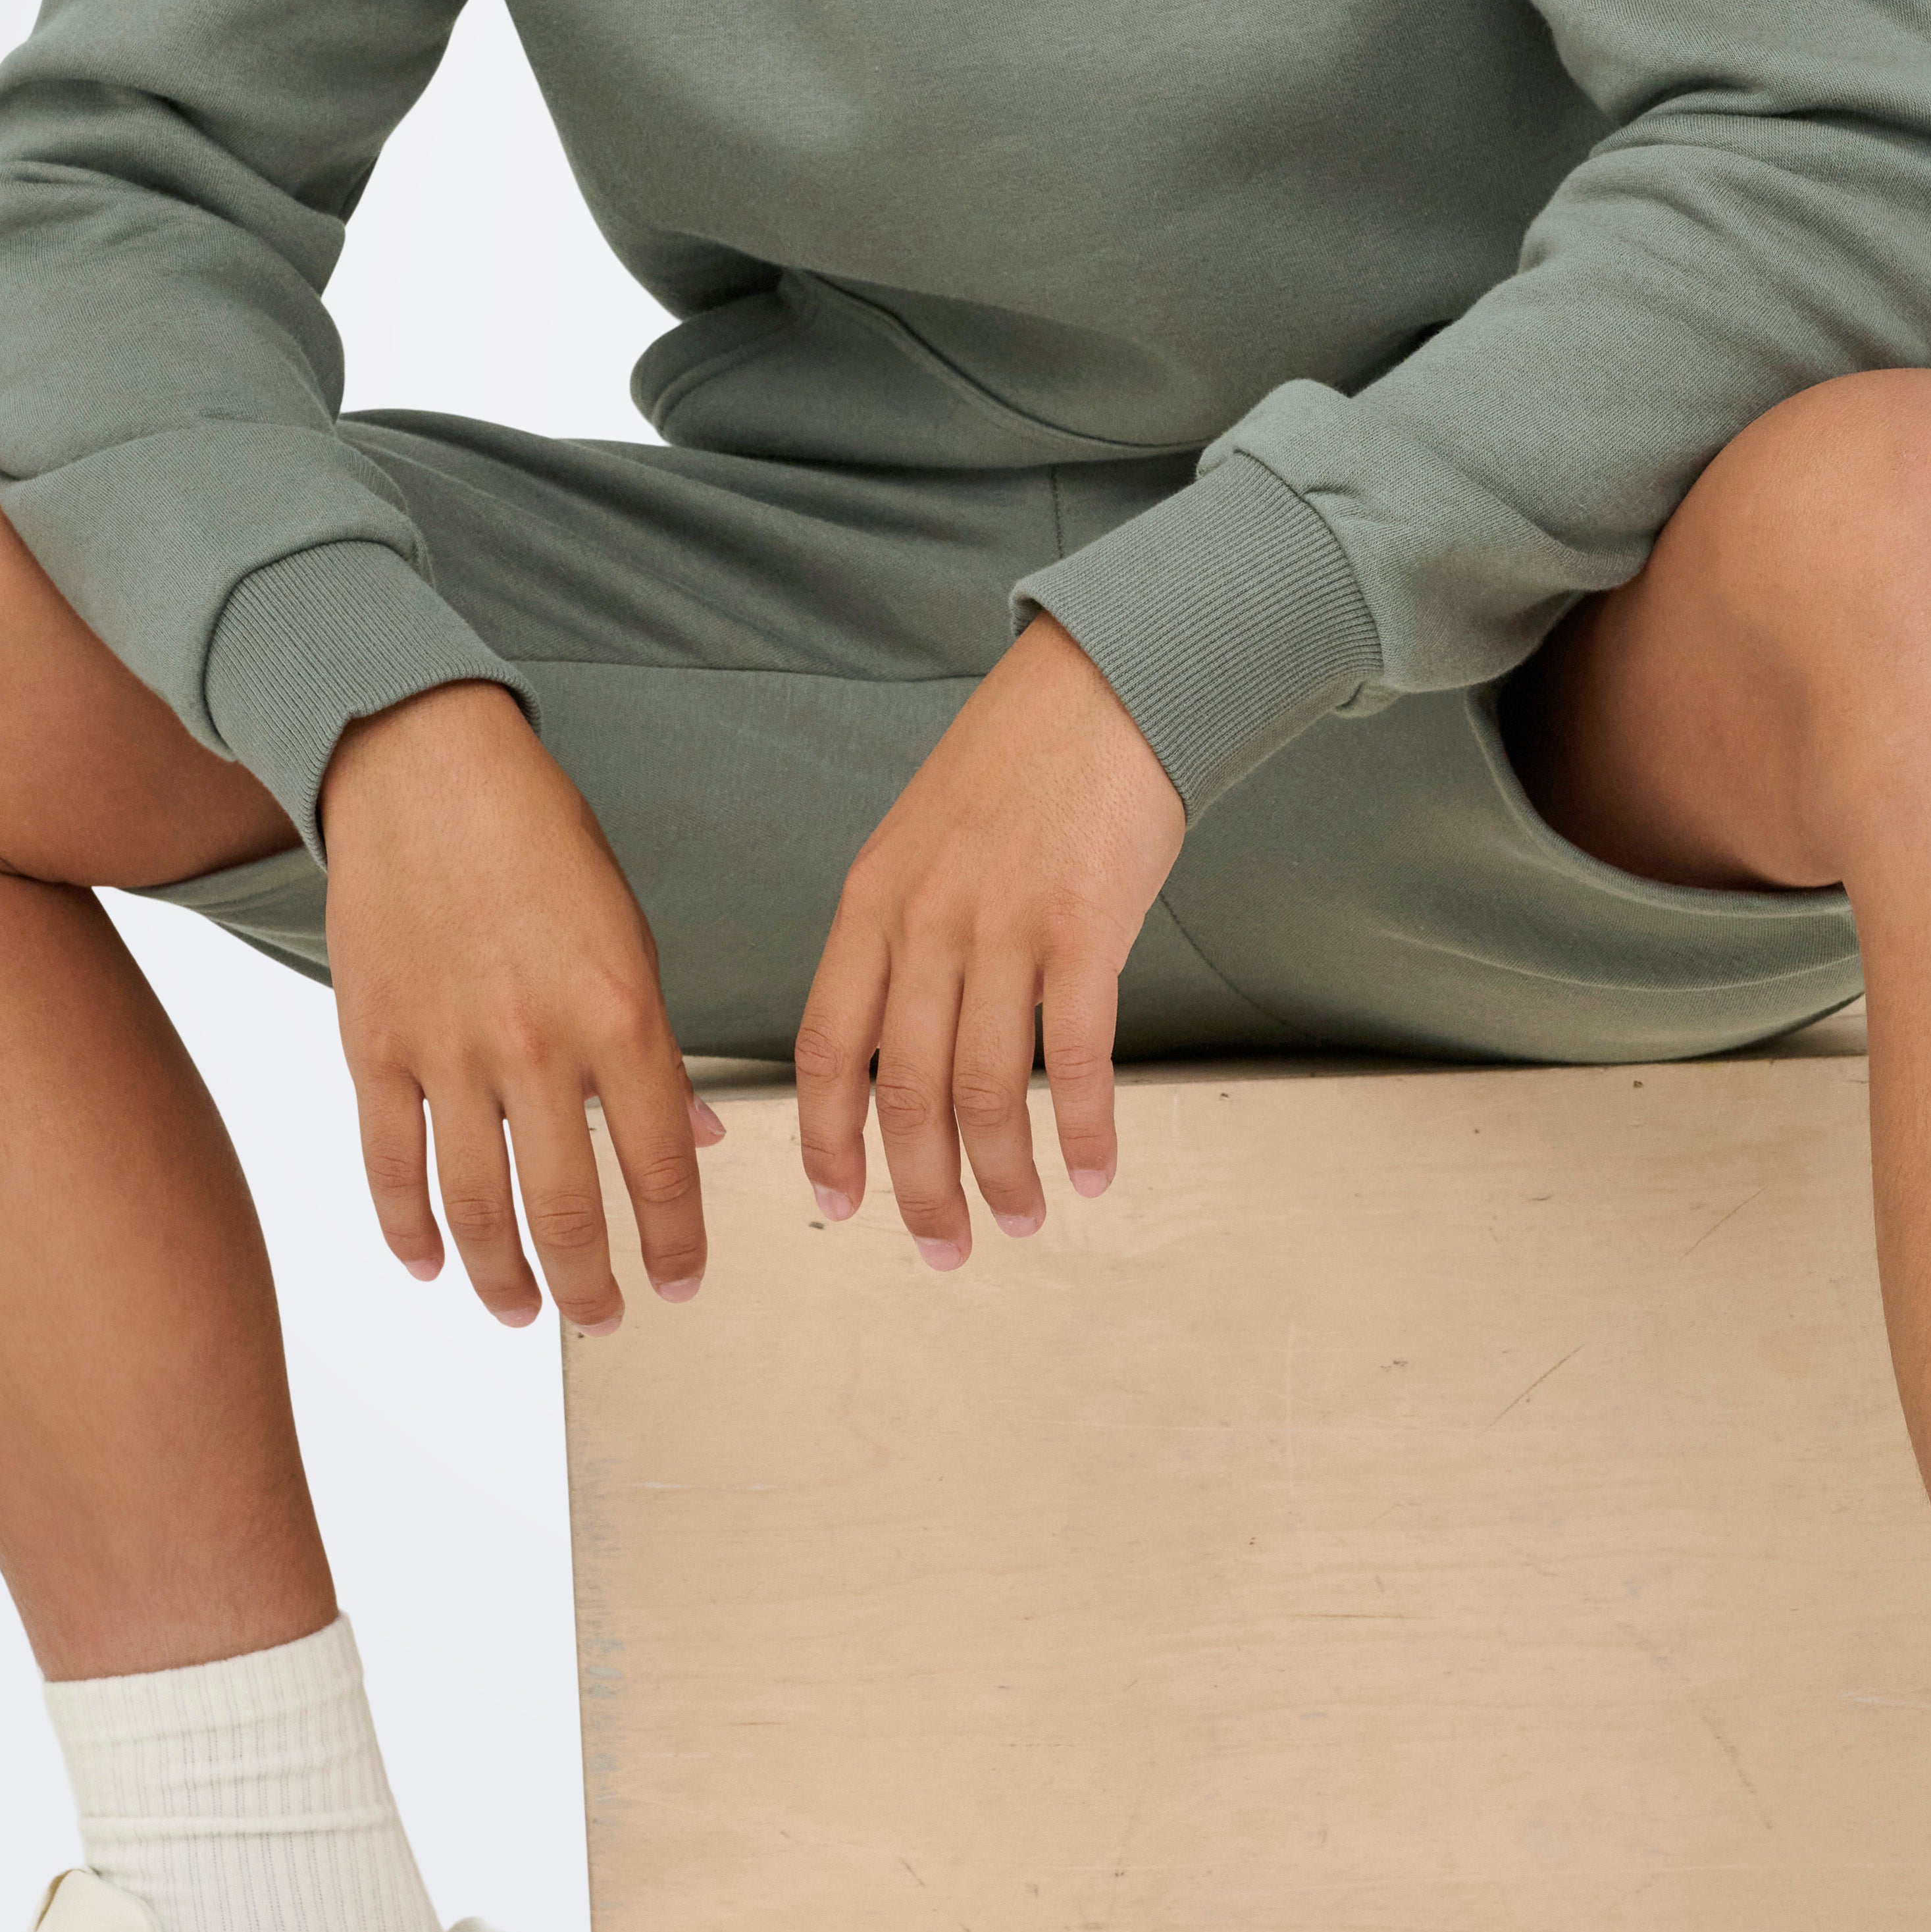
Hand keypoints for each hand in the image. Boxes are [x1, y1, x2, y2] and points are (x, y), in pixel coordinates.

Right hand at [319, 680, 723, 1335]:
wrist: (423, 769)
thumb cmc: (540, 841)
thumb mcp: (629, 932)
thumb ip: (656, 1046)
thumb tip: (695, 1139)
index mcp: (620, 1012)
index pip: (662, 1165)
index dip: (676, 1241)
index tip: (682, 1284)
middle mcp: (537, 1044)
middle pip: (568, 1210)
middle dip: (593, 1286)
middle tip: (608, 1320)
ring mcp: (447, 1051)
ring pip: (477, 1207)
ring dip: (506, 1280)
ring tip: (524, 1316)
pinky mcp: (374, 1044)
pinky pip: (390, 1165)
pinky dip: (408, 1231)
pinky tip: (431, 1269)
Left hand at [794, 610, 1184, 1262]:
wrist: (1104, 682)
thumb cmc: (1018, 760)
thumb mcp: (922, 836)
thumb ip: (903, 929)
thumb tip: (902, 1032)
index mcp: (872, 901)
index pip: (828, 1046)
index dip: (826, 1138)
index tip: (838, 1203)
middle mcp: (926, 921)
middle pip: (906, 1091)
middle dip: (921, 1188)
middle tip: (944, 1249)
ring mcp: (1004, 926)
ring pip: (988, 1090)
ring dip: (1003, 1174)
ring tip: (1023, 1219)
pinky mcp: (1085, 928)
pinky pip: (1078, 1059)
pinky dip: (1087, 1128)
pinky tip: (1096, 1169)